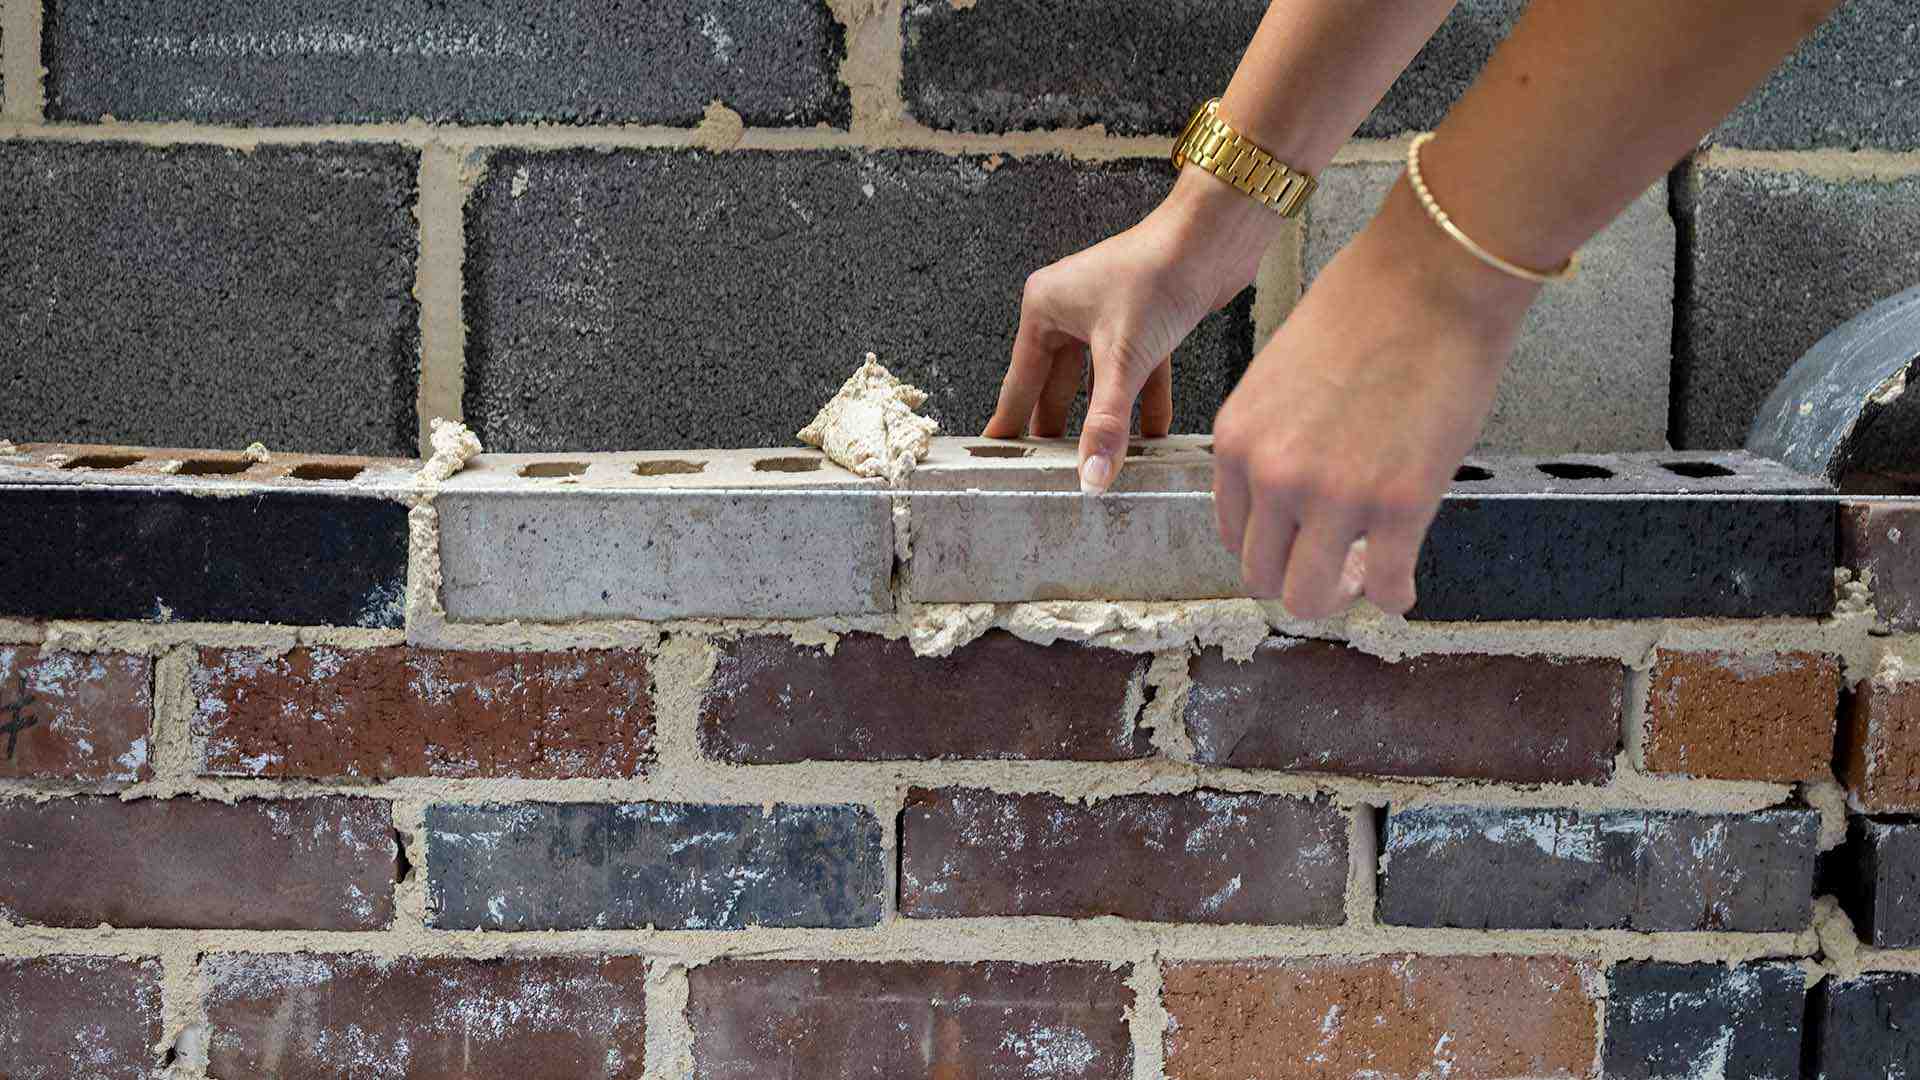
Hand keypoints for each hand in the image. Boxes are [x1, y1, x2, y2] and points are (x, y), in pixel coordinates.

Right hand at [984, 169, 1284, 491]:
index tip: (998, 455)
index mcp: (1044, 308)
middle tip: (1049, 470)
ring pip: (1098, 382)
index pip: (1020, 381)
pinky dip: (1142, 402)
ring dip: (1104, 418)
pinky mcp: (1144, 321)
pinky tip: (1151, 437)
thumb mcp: (1122, 359)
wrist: (1214, 238)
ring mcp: (1108, 315)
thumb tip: (1091, 475)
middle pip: (1057, 385)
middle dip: (1060, 427)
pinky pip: (1134, 372)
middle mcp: (1070, 309)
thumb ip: (1106, 422)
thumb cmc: (1158, 273)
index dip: (1011, 421)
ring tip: (1098, 461)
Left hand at [1212, 176, 1538, 617]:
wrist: (1431, 277)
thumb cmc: (1366, 307)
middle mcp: (1272, 476)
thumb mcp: (1282, 376)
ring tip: (1366, 576)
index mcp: (1237, 440)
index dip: (1270, 544)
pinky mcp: (1399, 505)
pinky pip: (1385, 588)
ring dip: (1338, 595)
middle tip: (1337, 566)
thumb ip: (1276, 437)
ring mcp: (1333, 496)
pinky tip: (1403, 585)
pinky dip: (1392, 596)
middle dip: (1298, 577)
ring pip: (1309, 596)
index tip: (1300, 540)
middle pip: (1261, 573)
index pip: (1232, 530)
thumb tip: (1293, 488)